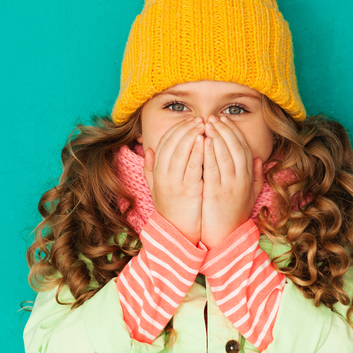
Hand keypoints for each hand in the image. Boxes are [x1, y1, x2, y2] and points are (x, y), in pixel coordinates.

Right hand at [143, 117, 205, 244]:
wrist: (178, 233)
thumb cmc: (172, 208)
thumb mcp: (156, 187)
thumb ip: (150, 169)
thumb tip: (148, 150)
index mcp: (157, 172)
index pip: (164, 142)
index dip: (176, 129)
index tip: (188, 120)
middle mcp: (163, 175)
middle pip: (172, 143)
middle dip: (186, 128)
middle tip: (198, 119)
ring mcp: (175, 182)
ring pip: (181, 151)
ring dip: (192, 135)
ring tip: (203, 124)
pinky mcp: (189, 190)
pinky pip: (193, 166)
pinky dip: (197, 151)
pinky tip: (205, 140)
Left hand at [200, 115, 263, 247]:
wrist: (225, 237)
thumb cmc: (234, 215)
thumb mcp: (250, 195)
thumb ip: (256, 177)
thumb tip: (261, 160)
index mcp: (249, 178)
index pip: (244, 148)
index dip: (235, 132)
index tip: (225, 120)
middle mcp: (242, 179)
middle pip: (235, 147)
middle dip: (225, 129)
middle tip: (213, 117)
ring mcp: (230, 186)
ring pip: (225, 154)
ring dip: (216, 136)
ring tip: (206, 123)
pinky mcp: (216, 192)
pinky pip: (213, 167)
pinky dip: (209, 152)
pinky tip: (203, 141)